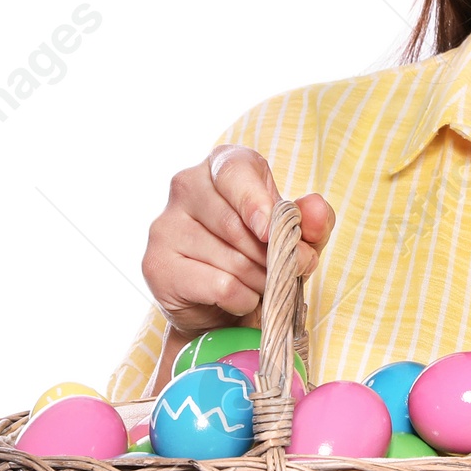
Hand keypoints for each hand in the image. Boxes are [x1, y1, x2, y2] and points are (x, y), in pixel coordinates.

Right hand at [142, 146, 335, 335]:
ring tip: (263, 284)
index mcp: (221, 166)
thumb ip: (313, 219)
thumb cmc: (261, 255)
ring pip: (229, 258)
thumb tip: (313, 210)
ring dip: (260, 280)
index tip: (270, 230)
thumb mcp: (298, 234)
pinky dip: (242, 298)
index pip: (235, 172)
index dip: (255, 201)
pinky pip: (217, 285)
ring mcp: (165, 225)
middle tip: (291, 270)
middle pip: (236, 223)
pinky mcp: (156, 264)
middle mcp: (185, 186)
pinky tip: (241, 298)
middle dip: (273, 254)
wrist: (222, 304)